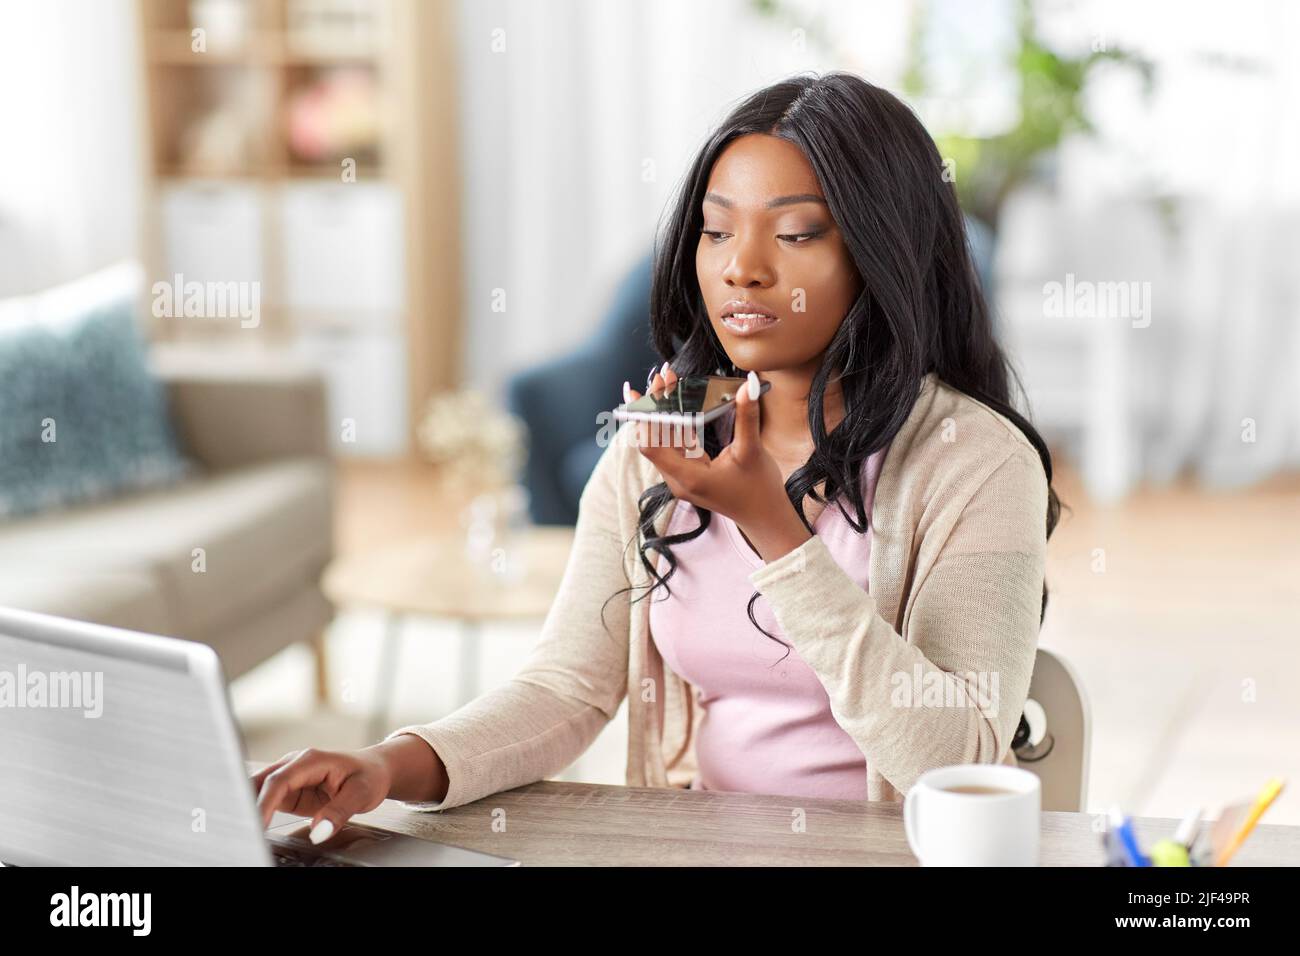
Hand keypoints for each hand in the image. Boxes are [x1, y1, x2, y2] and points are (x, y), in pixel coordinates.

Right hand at [251, 747, 392, 843]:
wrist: (375, 769)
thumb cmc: (370, 775)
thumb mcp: (362, 794)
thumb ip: (339, 812)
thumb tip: (319, 832)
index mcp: (311, 760)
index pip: (279, 781)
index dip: (264, 803)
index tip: (257, 825)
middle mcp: (295, 765)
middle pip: (260, 782)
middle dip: (246, 803)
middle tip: (240, 830)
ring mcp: (290, 777)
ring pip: (257, 789)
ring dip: (247, 806)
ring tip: (240, 830)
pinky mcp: (289, 791)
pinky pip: (266, 800)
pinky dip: (255, 811)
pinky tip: (249, 826)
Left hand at [621, 363, 810, 559]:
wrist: (765, 517)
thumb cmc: (759, 490)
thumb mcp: (752, 451)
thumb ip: (747, 417)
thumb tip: (747, 386)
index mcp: (689, 477)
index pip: (652, 445)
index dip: (645, 417)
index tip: (647, 390)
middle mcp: (679, 479)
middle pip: (654, 440)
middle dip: (655, 406)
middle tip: (661, 376)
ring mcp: (683, 478)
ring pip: (663, 442)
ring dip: (663, 413)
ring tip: (666, 384)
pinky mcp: (690, 475)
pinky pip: (675, 447)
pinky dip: (674, 425)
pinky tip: (677, 405)